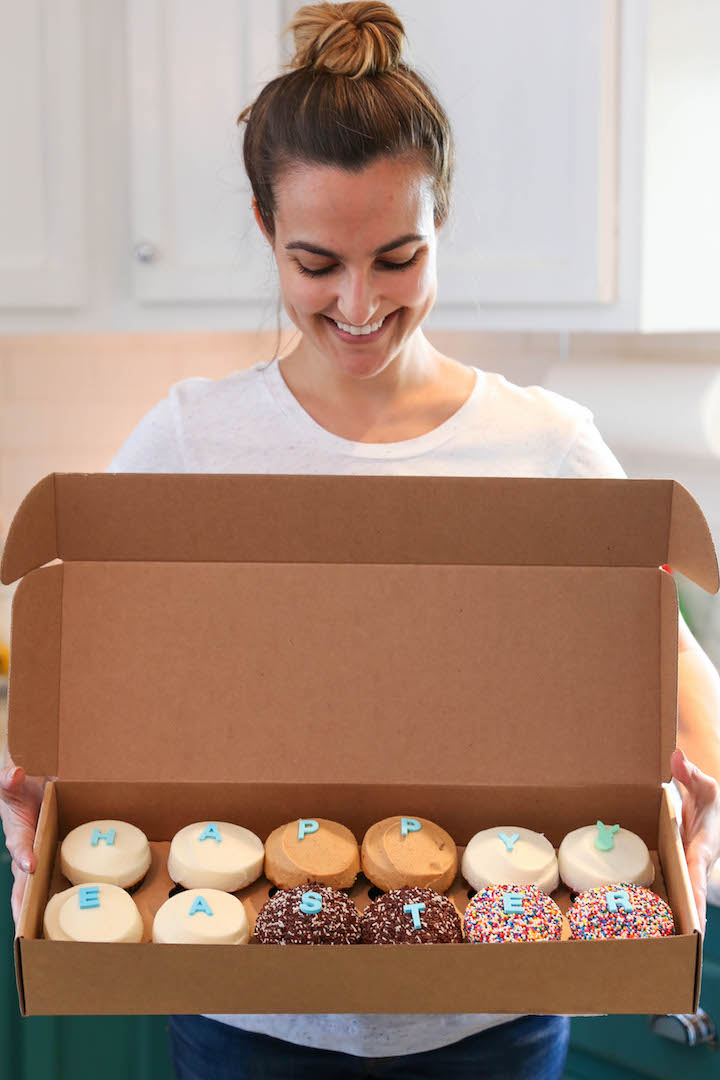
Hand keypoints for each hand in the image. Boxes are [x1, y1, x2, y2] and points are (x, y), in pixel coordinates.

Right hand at [0, 761, 46, 930]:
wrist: (25, 794)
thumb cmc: (19, 791)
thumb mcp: (14, 783)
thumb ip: (10, 779)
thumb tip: (14, 773)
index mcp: (17, 832)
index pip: (19, 845)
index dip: (23, 854)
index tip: (30, 864)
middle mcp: (23, 852)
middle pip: (19, 883)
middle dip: (20, 905)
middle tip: (23, 928)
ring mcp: (32, 862)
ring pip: (30, 892)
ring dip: (32, 912)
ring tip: (35, 936)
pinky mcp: (44, 866)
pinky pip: (45, 887)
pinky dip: (47, 905)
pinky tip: (55, 924)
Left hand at [670, 747, 719, 930]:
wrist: (712, 813)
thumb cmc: (709, 800)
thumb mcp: (704, 786)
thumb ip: (690, 774)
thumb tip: (676, 757)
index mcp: (702, 850)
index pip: (697, 877)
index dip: (695, 899)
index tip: (697, 923)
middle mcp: (694, 866)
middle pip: (690, 897)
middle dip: (687, 919)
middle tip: (678, 941)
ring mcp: (685, 871)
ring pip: (680, 896)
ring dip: (673, 916)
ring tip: (660, 942)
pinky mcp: (676, 871)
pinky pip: (670, 889)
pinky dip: (663, 903)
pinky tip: (645, 920)